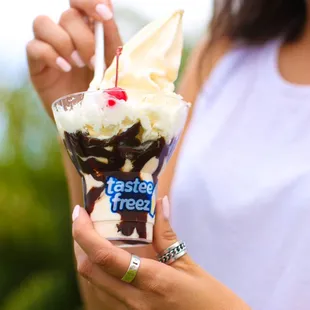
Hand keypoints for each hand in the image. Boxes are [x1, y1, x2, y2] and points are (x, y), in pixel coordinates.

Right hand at [27, 0, 121, 117]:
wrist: (92, 119)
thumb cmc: (105, 92)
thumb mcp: (115, 66)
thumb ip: (112, 40)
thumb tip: (108, 11)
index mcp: (89, 33)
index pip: (81, 3)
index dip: (90, 2)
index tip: (104, 14)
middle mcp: (68, 36)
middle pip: (67, 15)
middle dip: (83, 38)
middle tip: (93, 62)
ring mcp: (51, 49)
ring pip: (43, 23)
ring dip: (63, 42)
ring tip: (78, 65)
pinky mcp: (38, 65)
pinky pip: (33, 47)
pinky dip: (50, 55)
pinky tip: (64, 69)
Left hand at [72, 198, 249, 309]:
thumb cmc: (208, 298)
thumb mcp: (188, 263)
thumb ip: (167, 233)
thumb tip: (160, 203)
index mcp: (150, 281)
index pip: (103, 257)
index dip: (84, 233)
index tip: (79, 212)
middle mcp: (132, 300)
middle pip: (88, 269)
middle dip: (80, 242)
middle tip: (86, 220)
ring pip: (93, 281)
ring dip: (87, 255)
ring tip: (96, 233)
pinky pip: (104, 290)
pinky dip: (100, 268)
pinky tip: (112, 255)